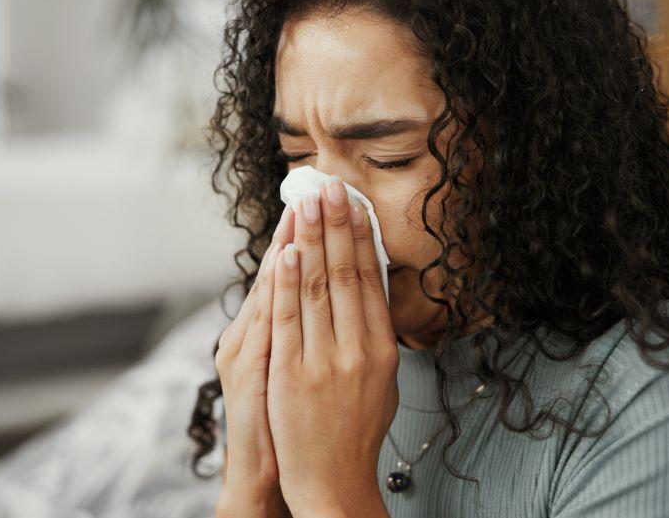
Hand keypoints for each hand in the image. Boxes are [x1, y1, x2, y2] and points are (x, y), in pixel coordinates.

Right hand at [214, 206, 295, 517]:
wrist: (279, 475)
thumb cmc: (295, 425)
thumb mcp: (296, 371)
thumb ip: (309, 332)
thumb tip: (342, 294)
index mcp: (263, 333)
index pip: (287, 273)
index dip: (307, 235)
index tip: (325, 199)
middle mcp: (250, 335)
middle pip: (278, 271)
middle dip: (301, 228)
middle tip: (316, 187)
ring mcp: (248, 351)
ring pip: (271, 287)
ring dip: (289, 244)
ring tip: (303, 207)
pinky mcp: (250, 371)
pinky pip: (267, 322)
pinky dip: (275, 288)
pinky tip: (283, 259)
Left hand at [268, 178, 398, 516]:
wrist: (332, 481)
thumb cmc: (355, 432)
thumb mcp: (381, 384)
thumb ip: (375, 340)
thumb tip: (372, 295)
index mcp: (382, 350)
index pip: (370, 282)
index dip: (361, 239)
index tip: (355, 205)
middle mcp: (357, 351)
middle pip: (346, 276)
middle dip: (337, 227)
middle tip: (330, 187)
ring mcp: (323, 362)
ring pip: (317, 289)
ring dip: (312, 241)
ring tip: (308, 204)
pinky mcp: (291, 374)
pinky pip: (288, 319)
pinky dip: (287, 283)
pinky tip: (287, 252)